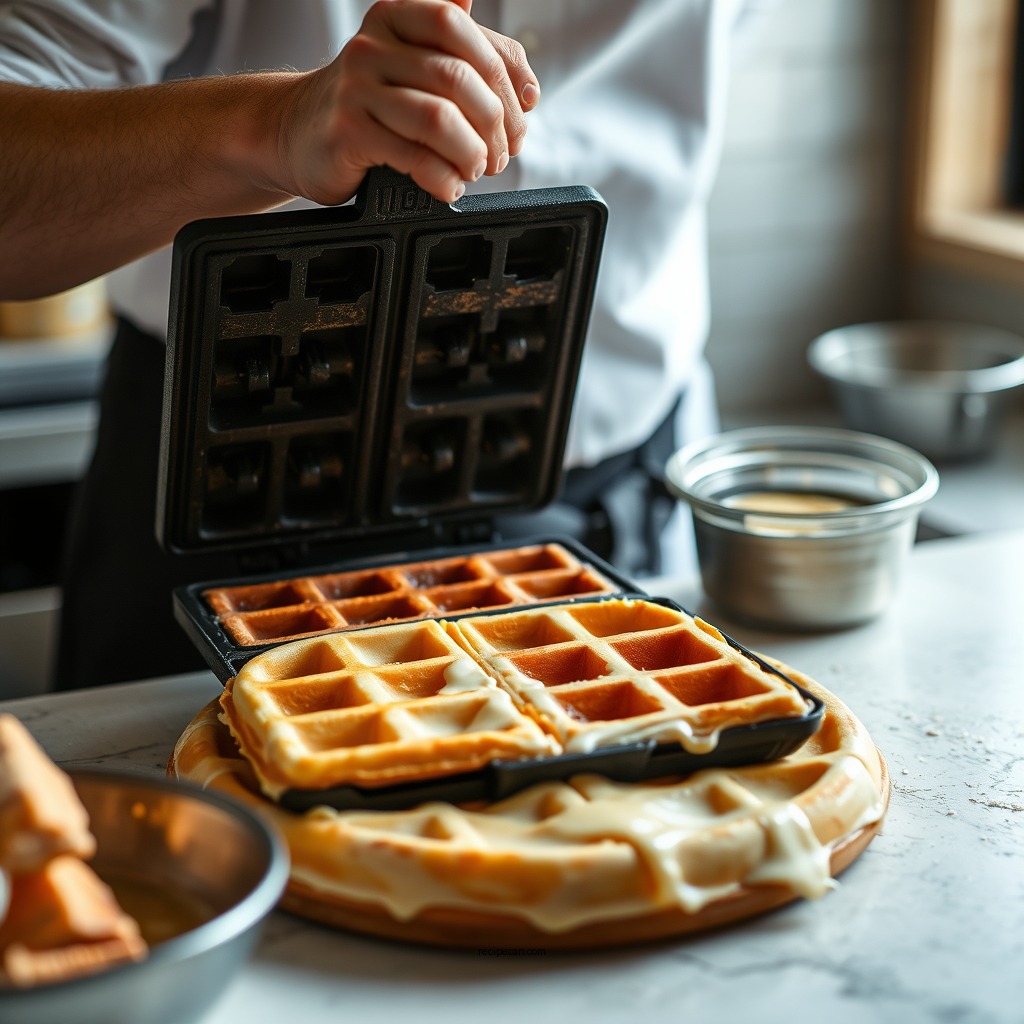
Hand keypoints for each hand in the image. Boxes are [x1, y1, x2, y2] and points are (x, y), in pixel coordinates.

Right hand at [273, 0, 539, 204]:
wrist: (292, 132)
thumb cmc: (365, 105)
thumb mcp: (411, 68)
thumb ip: (464, 62)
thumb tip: (524, 81)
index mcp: (397, 17)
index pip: (465, 32)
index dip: (505, 76)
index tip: (522, 114)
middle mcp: (374, 45)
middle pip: (458, 78)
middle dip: (494, 124)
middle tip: (501, 154)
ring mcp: (356, 88)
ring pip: (439, 117)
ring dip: (472, 153)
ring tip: (476, 169)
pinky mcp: (347, 132)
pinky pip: (413, 156)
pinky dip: (443, 177)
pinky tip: (450, 186)